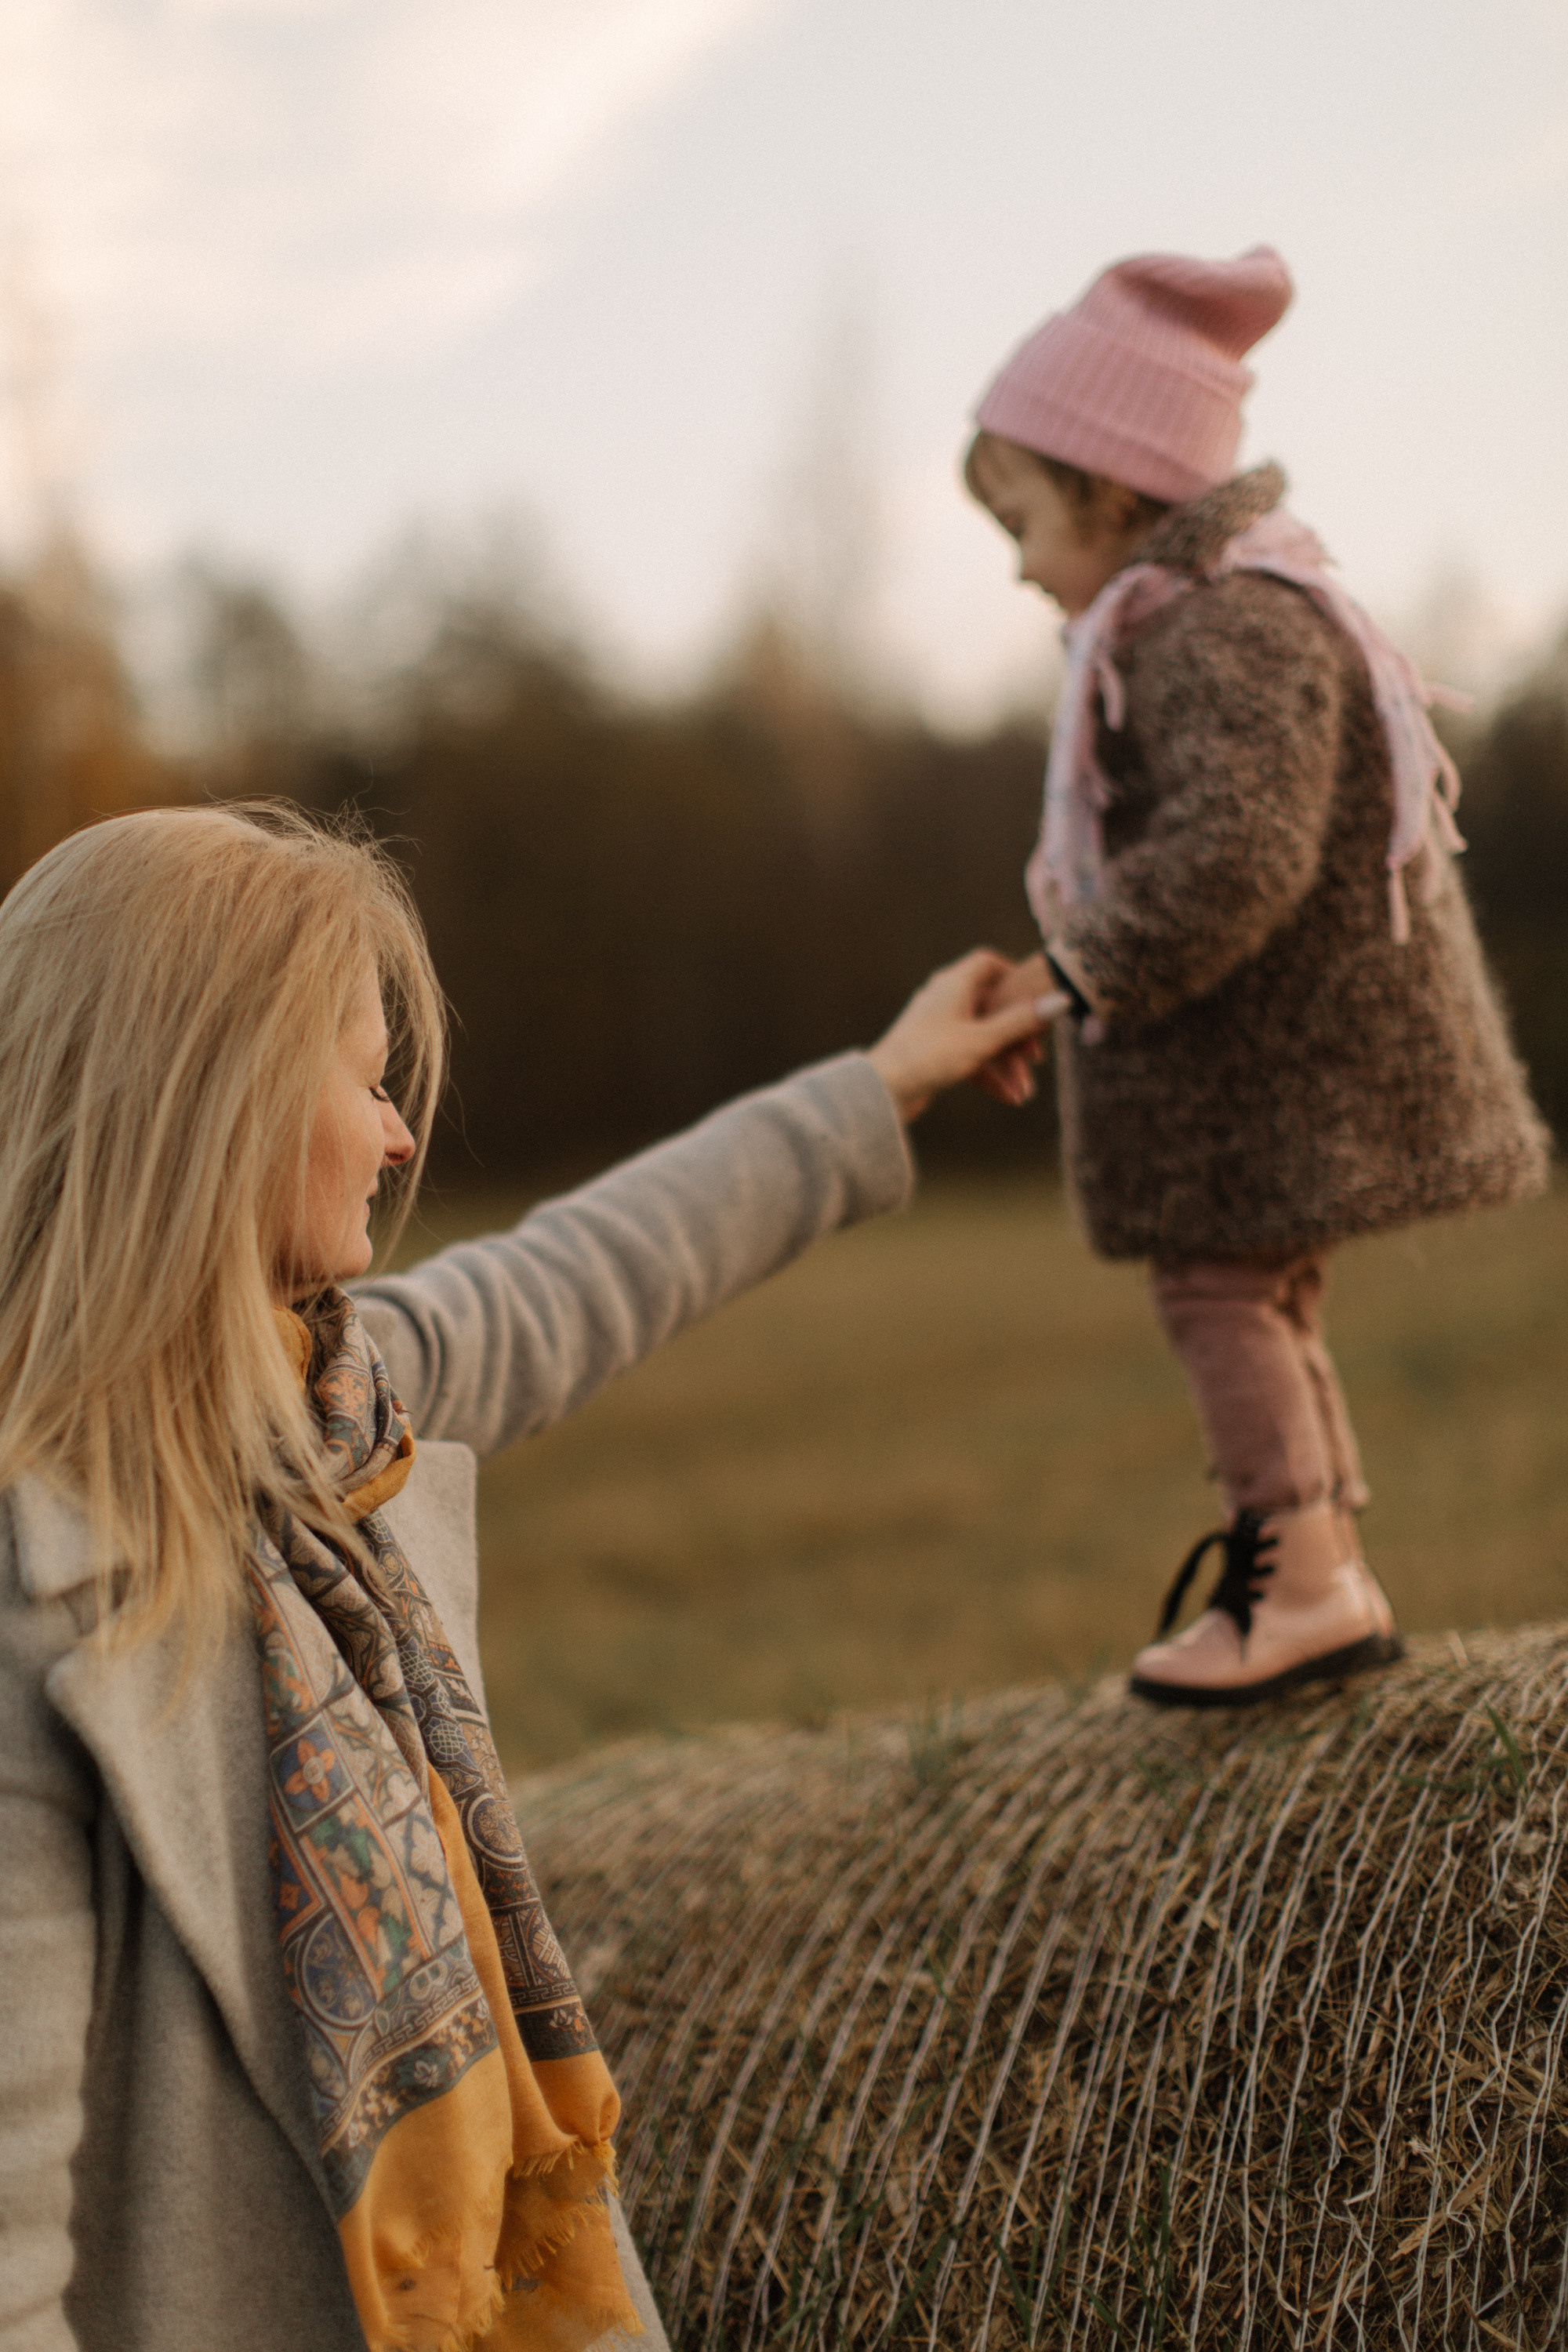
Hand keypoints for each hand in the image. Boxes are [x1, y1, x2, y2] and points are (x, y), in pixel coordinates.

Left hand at [866, 950, 1067, 1123]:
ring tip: (1023, 1091)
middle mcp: (944, 999)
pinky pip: (969, 1056)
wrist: (883, 1090)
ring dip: (1004, 1062)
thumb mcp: (982, 1039)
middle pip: (991, 1007)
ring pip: (982, 1037)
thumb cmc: (929, 1056)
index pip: (988, 962)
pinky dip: (988, 1073)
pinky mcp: (933, 1052)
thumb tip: (1062, 999)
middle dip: (1016, 1034)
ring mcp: (938, 1026)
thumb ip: (1021, 1020)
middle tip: (1035, 1056)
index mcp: (953, 983)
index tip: (1035, 994)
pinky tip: (1007, 1097)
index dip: (1013, 974)